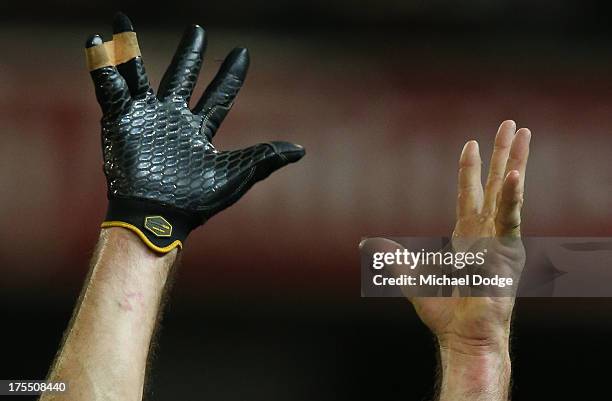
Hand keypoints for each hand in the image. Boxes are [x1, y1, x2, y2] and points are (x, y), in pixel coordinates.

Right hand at [85, 13, 304, 252]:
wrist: (157, 216)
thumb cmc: (196, 202)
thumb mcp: (236, 175)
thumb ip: (265, 158)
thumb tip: (301, 149)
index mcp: (199, 130)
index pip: (219, 96)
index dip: (230, 75)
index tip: (243, 53)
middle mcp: (173, 119)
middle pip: (182, 77)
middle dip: (190, 54)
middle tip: (197, 30)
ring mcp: (146, 117)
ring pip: (140, 74)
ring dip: (131, 48)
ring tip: (122, 19)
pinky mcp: (121, 120)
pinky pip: (109, 86)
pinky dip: (102, 65)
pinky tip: (97, 39)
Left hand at [410, 120, 530, 352]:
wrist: (462, 336)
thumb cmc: (444, 311)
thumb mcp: (410, 277)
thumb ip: (392, 256)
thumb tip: (365, 243)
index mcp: (468, 235)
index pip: (469, 193)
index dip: (470, 168)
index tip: (470, 143)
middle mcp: (487, 232)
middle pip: (495, 184)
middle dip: (503, 153)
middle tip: (511, 124)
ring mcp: (500, 240)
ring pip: (509, 192)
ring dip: (516, 161)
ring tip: (524, 133)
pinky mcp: (507, 253)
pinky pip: (509, 220)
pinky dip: (512, 198)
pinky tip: (513, 175)